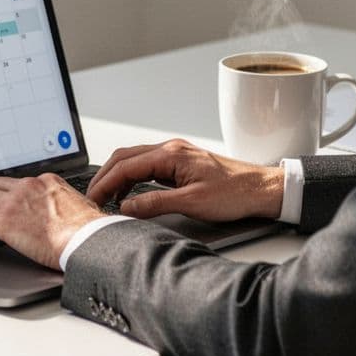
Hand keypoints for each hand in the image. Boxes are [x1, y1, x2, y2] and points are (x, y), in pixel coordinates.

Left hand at [0, 174, 106, 269]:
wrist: (89, 240)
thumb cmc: (90, 232)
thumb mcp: (79, 208)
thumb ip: (63, 206)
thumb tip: (61, 218)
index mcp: (46, 182)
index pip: (15, 182)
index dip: (2, 194)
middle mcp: (28, 186)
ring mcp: (14, 202)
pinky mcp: (4, 221)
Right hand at [87, 139, 284, 222]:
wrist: (262, 189)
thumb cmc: (234, 193)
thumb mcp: (192, 203)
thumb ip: (155, 204)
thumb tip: (126, 206)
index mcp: (171, 154)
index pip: (126, 165)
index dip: (105, 183)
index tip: (93, 198)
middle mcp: (170, 149)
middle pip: (125, 158)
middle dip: (104, 177)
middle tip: (92, 198)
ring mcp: (175, 155)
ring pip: (135, 160)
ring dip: (117, 177)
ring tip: (106, 198)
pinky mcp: (180, 164)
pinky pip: (147, 167)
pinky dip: (132, 179)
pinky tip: (130, 194)